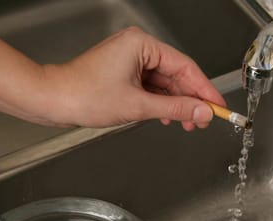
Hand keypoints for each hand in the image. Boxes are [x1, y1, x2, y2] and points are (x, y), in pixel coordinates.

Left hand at [0, 22, 224, 130]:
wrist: (53, 100)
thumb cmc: (85, 96)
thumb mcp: (138, 105)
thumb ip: (176, 109)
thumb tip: (203, 112)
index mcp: (142, 44)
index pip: (185, 67)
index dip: (205, 90)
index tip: (219, 107)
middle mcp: (139, 48)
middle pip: (177, 75)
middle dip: (191, 100)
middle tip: (204, 121)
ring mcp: (131, 61)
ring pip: (166, 83)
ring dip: (177, 105)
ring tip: (188, 124)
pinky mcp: (125, 73)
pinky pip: (153, 88)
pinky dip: (162, 104)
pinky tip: (170, 118)